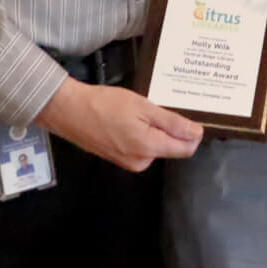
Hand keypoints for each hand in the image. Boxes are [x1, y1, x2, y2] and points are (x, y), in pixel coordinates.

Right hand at [35, 78, 203, 172]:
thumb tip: (197, 134)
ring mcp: (128, 162)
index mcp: (150, 149)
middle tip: (157, 106)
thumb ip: (172, 123)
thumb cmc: (105, 104)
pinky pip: (140, 146)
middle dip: (170, 129)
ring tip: (141, 109)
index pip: (186, 149)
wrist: (69, 111)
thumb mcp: (143, 107)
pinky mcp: (118, 158)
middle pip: (171, 147)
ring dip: (154, 130)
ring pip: (155, 146)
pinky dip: (141, 133)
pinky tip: (129, 118)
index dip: (191, 131)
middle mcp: (141, 162)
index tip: (186, 113)